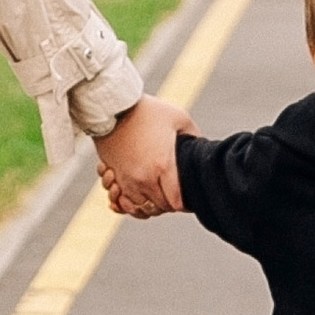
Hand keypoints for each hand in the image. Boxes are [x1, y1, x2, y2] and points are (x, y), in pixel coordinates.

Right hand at [96, 95, 193, 216]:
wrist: (113, 106)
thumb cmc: (148, 110)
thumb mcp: (179, 118)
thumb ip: (194, 136)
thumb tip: (202, 148)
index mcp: (162, 166)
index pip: (176, 202)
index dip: (184, 203)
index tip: (186, 197)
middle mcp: (143, 178)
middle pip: (159, 208)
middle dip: (167, 204)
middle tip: (171, 193)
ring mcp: (125, 180)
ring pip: (138, 208)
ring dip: (146, 203)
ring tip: (153, 191)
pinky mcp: (112, 176)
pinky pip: (119, 202)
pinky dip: (126, 201)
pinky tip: (134, 190)